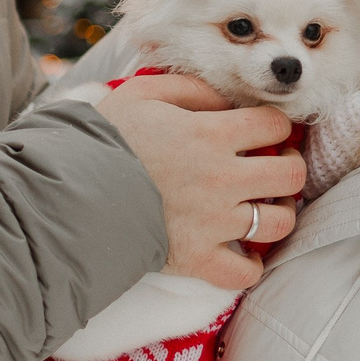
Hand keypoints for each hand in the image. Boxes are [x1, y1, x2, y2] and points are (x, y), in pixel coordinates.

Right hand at [99, 75, 302, 288]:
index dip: (277, 125)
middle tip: (276, 165)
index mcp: (211, 134)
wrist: (69, 194)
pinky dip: (250, 265)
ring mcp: (214, 223)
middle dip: (290, 167)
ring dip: (278, 214)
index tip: (267, 131)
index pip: (275, 124)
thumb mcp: (142, 94)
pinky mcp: (199, 259)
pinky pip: (246, 272)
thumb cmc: (105, 140)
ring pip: (278, 223)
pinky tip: (241, 251)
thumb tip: (226, 98)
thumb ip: (191, 88)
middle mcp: (222, 178)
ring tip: (263, 206)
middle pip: (291, 174)